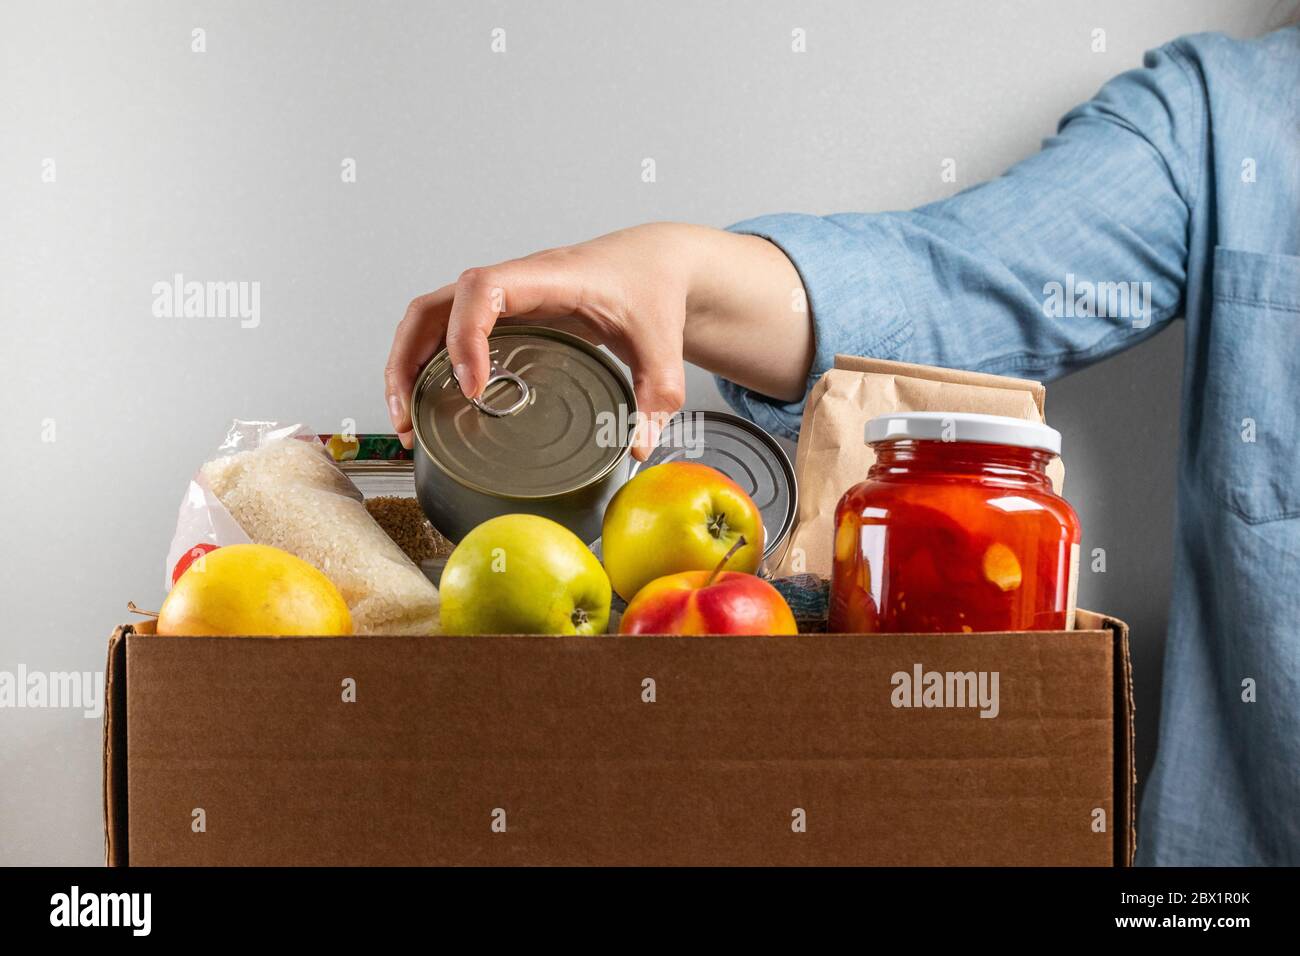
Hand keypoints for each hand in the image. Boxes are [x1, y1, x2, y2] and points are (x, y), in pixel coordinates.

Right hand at [385, 221, 810, 459]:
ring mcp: (503, 299)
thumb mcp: (665, 349)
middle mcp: (516, 284)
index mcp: (550, 280)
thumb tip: (636, 448)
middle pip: (433, 305)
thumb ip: (656, 398)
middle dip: (408, 361)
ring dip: (406, 365)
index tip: (473, 388)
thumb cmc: (653, 292)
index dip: (465, 336)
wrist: (655, 264)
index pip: (483, 289)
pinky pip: (447, 330)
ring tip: (406, 421)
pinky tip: (428, 404)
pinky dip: (426, 363)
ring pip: (429, 317)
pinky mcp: (503, 315)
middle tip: (408, 418)